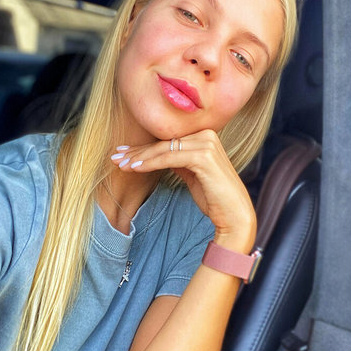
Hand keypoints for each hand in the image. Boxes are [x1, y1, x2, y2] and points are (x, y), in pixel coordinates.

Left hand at [111, 129, 256, 251]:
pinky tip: (135, 168)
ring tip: (121, 165)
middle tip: (116, 157)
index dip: (144, 147)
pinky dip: (150, 162)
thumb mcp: (192, 174)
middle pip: (164, 142)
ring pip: (164, 149)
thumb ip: (178, 160)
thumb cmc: (214, 197)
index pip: (168, 140)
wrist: (234, 216)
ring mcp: (207, 143)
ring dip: (140, 158)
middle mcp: (207, 135)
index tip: (123, 153)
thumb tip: (157, 155)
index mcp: (205, 136)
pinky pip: (169, 157)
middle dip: (137, 151)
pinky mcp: (204, 156)